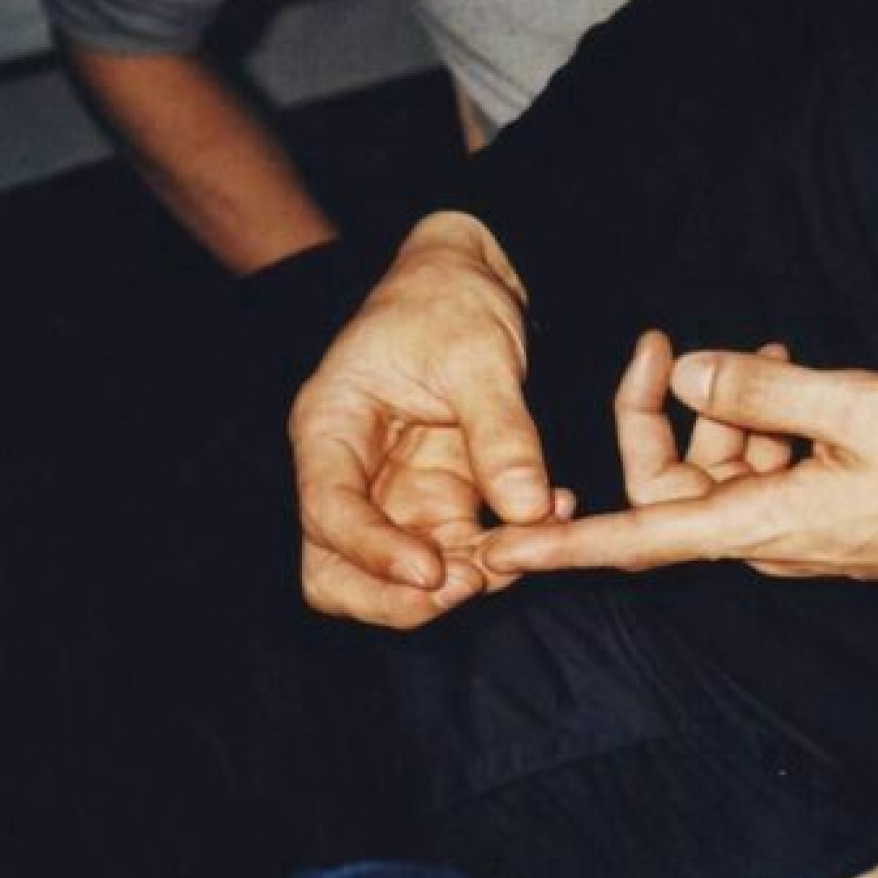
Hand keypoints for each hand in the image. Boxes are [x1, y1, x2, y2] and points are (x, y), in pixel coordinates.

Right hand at [288, 212, 557, 628]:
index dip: (374, 554)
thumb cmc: (451, 301)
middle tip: (472, 585)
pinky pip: (457, 554)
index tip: (434, 574)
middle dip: (397, 598)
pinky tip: (550, 516)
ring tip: (526, 550)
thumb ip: (502, 431)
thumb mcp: (479, 353)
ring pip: (397, 578)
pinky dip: (500, 555)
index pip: (328, 512)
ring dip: (459, 582)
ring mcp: (394, 494)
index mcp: (331, 426)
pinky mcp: (440, 502)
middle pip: (337, 571)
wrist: (468, 280)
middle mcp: (351, 472)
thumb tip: (528, 509)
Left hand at [487, 333, 877, 583]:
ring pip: (723, 474)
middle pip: (674, 488)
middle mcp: (766, 541)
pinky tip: (798, 383)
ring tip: (779, 357)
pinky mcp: (822, 522)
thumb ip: (761, 389)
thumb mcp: (856, 407)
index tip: (497, 552)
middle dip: (663, 416)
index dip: (563, 546)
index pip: (639, 538)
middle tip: (670, 348)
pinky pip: (764, 475)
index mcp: (761, 524)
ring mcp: (795, 535)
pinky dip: (767, 428)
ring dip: (732, 413)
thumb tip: (683, 374)